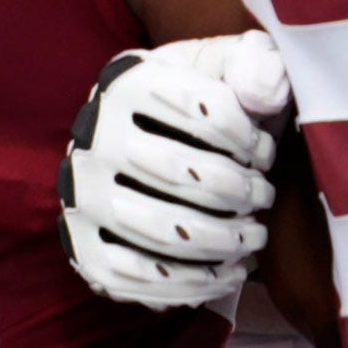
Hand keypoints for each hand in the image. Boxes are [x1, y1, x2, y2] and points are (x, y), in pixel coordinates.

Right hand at [59, 35, 290, 313]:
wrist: (143, 144)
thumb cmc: (197, 104)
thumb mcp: (227, 64)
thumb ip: (256, 63)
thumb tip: (264, 97)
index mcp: (128, 82)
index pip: (209, 111)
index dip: (252, 138)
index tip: (265, 152)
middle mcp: (92, 137)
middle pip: (183, 173)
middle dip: (240, 192)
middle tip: (263, 197)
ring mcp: (82, 196)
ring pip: (164, 231)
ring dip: (223, 240)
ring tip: (253, 237)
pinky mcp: (82, 247)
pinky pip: (137, 278)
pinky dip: (191, 284)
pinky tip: (227, 276)